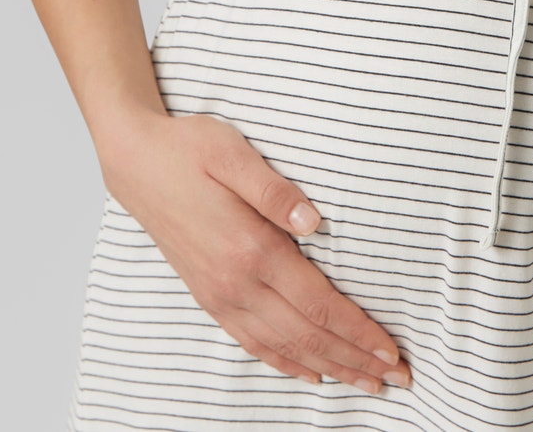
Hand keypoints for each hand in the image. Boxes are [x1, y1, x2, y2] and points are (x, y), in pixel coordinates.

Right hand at [97, 110, 412, 396]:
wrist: (137, 162)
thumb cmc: (189, 149)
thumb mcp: (233, 154)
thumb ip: (275, 191)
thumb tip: (315, 222)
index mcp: (250, 249)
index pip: (318, 304)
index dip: (357, 331)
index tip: (391, 351)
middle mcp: (235, 283)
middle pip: (307, 335)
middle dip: (354, 360)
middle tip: (395, 379)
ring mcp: (219, 294)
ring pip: (282, 346)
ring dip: (327, 367)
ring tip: (364, 382)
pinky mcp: (209, 295)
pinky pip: (251, 342)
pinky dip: (283, 362)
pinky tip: (306, 370)